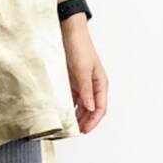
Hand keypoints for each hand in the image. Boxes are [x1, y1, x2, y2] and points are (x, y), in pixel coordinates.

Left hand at [61, 17, 107, 132]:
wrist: (68, 31)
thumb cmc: (80, 46)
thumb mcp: (83, 70)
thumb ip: (86, 90)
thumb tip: (90, 108)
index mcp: (100, 83)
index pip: (100, 107)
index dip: (93, 121)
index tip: (84, 130)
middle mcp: (92, 85)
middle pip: (91, 109)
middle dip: (85, 121)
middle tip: (74, 131)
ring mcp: (81, 83)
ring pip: (81, 105)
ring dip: (76, 115)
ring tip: (68, 124)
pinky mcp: (71, 80)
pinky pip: (71, 97)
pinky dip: (68, 105)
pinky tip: (62, 111)